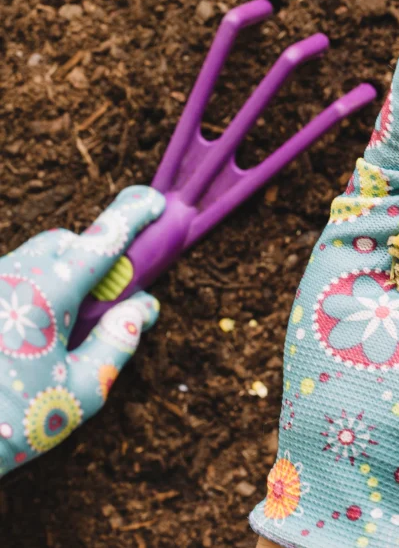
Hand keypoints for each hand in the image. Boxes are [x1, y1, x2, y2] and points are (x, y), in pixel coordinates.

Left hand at [0, 186, 163, 475]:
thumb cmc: (8, 425)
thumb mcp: (80, 393)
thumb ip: (117, 343)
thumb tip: (141, 307)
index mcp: (47, 294)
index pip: (102, 241)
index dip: (132, 218)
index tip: (153, 202)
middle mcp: (10, 278)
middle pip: (63, 243)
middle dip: (92, 257)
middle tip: (103, 301)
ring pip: (32, 262)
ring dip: (56, 281)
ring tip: (52, 337)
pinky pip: (7, 284)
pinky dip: (26, 298)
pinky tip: (19, 344)